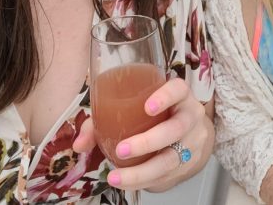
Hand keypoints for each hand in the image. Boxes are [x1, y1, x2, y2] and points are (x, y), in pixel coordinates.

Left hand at [73, 77, 213, 191]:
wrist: (189, 134)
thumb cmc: (157, 116)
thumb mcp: (136, 108)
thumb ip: (104, 119)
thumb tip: (79, 144)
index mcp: (179, 96)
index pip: (178, 89)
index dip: (165, 97)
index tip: (147, 107)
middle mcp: (190, 116)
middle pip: (176, 128)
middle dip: (148, 141)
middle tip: (122, 150)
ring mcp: (192, 141)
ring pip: (172, 159)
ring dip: (142, 171)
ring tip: (116, 177)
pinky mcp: (188, 164)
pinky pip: (166, 176)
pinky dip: (143, 181)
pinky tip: (125, 182)